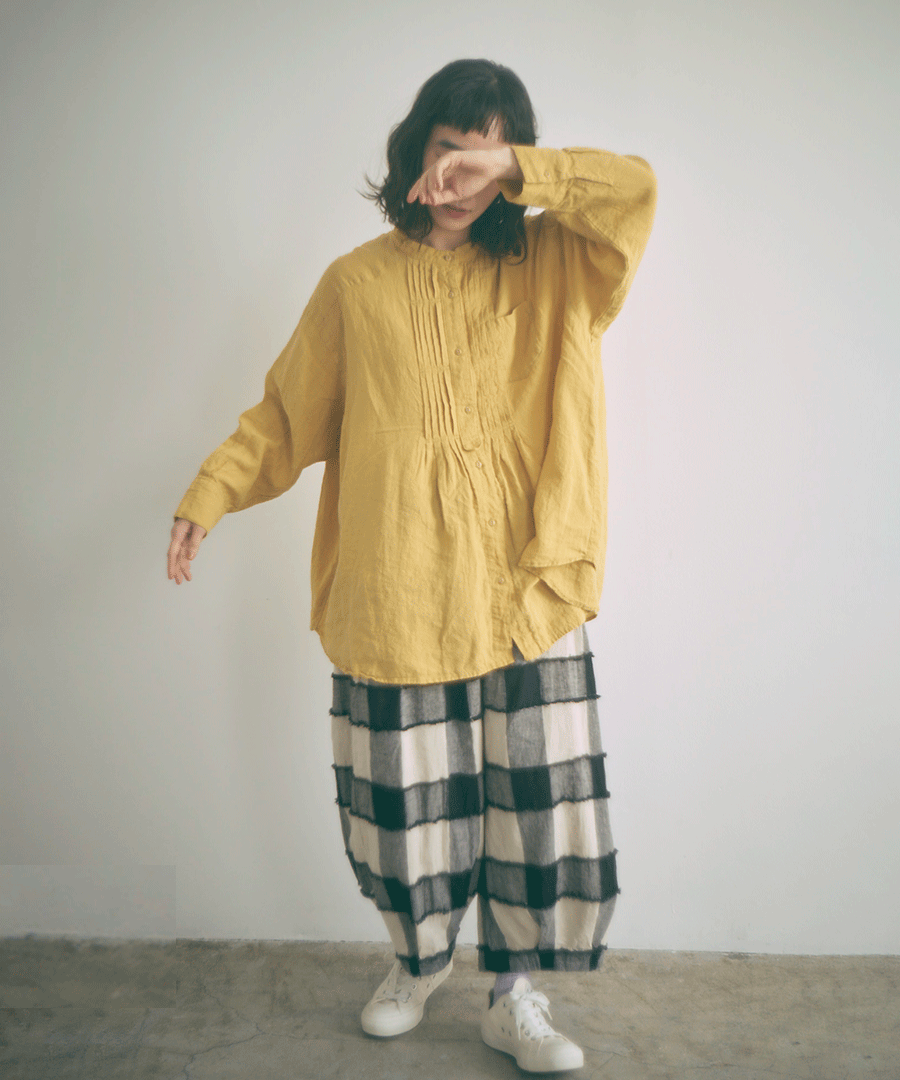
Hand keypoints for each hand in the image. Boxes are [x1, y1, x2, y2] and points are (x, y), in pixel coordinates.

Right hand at [167, 517, 206, 583]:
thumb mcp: (199, 528)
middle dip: (177, 570)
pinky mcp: (186, 541)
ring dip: (182, 568)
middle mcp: (177, 538)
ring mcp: (181, 540)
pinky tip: (188, 571)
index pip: (172, 552)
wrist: (199, 506)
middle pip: (175, 556)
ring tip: (185, 580)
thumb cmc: (198, 515)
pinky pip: (185, 553)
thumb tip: (191, 558)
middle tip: (179, 582)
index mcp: (178, 534)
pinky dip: (187, 562)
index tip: (171, 575)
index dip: (171, 565)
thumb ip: (195, 543)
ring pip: (180, 556)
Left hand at [407, 146, 521, 205]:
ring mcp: (446, 161)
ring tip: (430, 197)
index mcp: (442, 176)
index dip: (417, 190)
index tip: (410, 201)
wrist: (490, 170)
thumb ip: (443, 198)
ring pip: (430, 172)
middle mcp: (442, 168)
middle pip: (424, 177)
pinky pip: (439, 166)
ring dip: (428, 186)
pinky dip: (436, 177)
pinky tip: (438, 187)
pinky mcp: (452, 156)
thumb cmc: (475, 181)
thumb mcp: (456, 195)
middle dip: (419, 188)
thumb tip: (428, 201)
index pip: (426, 182)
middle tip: (419, 200)